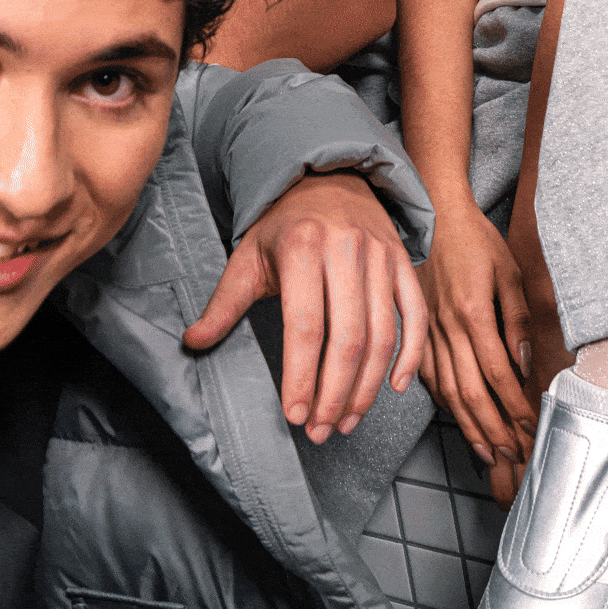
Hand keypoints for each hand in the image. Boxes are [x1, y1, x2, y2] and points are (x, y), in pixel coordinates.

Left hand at [183, 172, 427, 442]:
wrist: (329, 177)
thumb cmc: (284, 225)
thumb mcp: (247, 256)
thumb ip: (223, 303)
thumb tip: (193, 342)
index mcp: (301, 248)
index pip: (305, 327)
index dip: (301, 377)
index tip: (295, 416)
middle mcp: (345, 250)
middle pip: (348, 338)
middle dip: (335, 394)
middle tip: (321, 431)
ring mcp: (380, 256)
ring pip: (382, 334)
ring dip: (367, 386)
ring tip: (348, 420)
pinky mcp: (403, 262)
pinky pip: (414, 315)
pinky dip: (410, 355)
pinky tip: (394, 387)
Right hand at [417, 201, 536, 504]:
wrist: (434, 213)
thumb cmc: (476, 239)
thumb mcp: (509, 272)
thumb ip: (517, 320)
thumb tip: (524, 364)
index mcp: (471, 312)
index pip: (497, 373)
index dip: (514, 406)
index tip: (530, 428)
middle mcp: (444, 327)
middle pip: (469, 392)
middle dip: (493, 429)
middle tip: (513, 456)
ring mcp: (426, 330)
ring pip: (445, 389)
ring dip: (468, 425)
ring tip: (488, 451)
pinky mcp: (415, 328)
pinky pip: (426, 375)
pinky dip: (442, 402)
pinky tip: (456, 418)